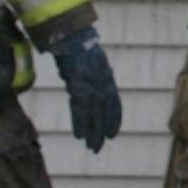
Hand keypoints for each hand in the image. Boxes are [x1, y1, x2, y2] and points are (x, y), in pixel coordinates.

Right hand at [53, 30, 122, 151]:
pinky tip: (78, 135)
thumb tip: (91, 94)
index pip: (115, 105)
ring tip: (90, 147)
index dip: (114, 121)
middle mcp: (103, 86)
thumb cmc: (80, 53)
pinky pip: (79, 111)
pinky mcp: (78, 88)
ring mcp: (91, 87)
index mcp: (108, 80)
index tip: (112, 135)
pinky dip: (79, 124)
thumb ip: (96, 81)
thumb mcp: (95, 66)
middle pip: (104, 114)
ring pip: (93, 116)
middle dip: (101, 132)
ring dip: (92, 133)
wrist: (73, 39)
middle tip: (97, 148)